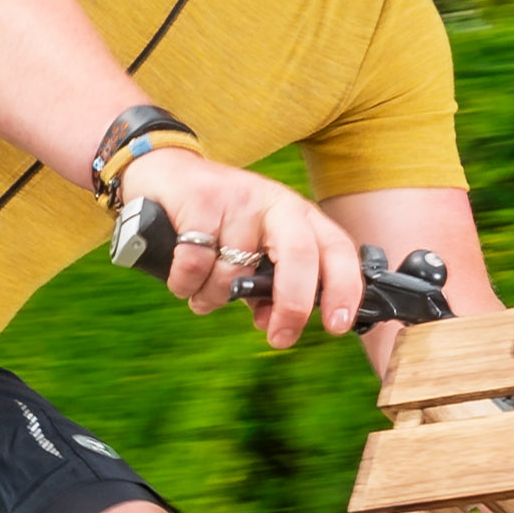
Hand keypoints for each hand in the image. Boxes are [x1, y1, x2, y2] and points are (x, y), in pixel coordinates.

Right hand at [120, 150, 362, 344]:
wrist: (168, 174)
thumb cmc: (219, 223)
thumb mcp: (254, 250)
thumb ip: (268, 287)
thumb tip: (274, 325)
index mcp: (300, 216)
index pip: (337, 249)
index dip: (345, 288)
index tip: (337, 325)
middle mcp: (276, 202)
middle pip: (300, 254)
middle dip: (293, 304)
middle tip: (280, 338)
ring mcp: (240, 198)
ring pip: (234, 272)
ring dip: (213, 296)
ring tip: (202, 289)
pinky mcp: (201, 199)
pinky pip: (196, 263)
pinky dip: (185, 283)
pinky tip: (181, 278)